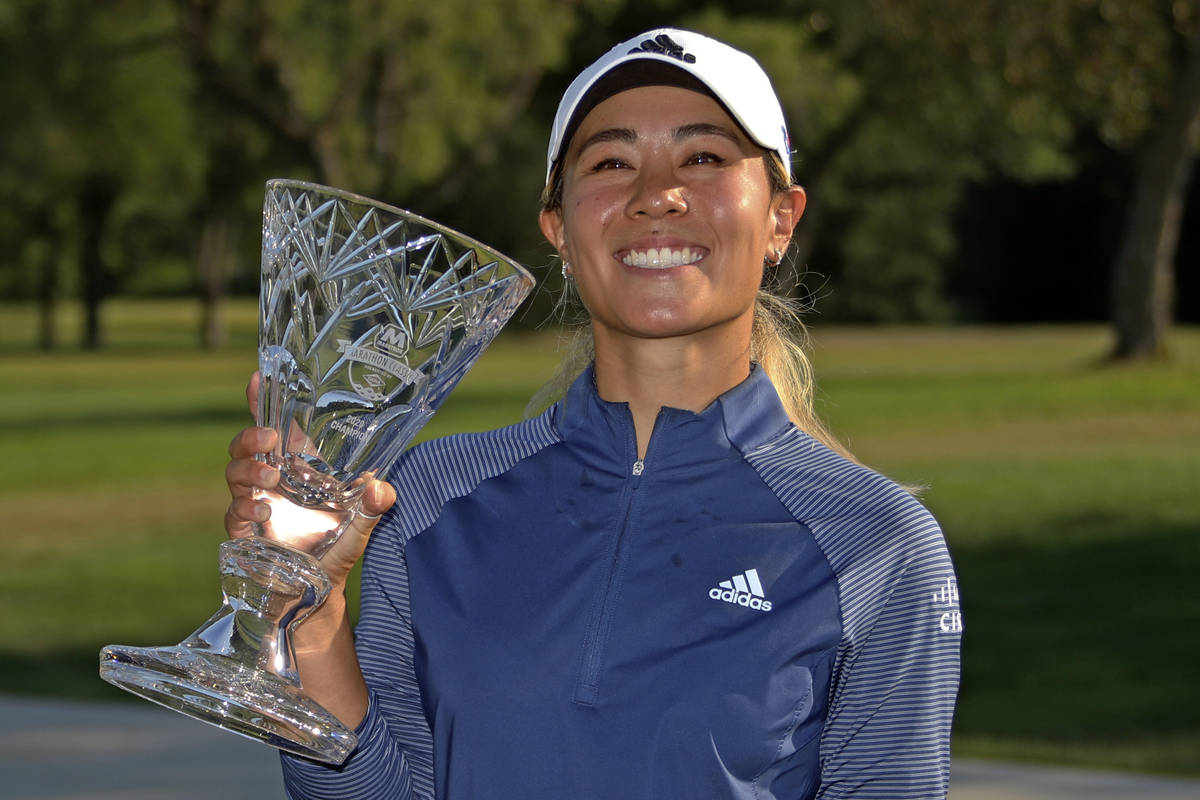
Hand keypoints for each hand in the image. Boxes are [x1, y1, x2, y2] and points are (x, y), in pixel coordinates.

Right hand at [223, 373, 395, 589]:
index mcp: (299, 468)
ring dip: (249, 468)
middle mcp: (274, 480)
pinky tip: (262, 511)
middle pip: (246, 445)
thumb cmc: (337, 548)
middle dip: (251, 435)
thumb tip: (383, 488)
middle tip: (269, 438)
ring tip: (271, 476)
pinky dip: (244, 507)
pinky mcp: (245, 531)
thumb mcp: (361, 526)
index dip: (263, 401)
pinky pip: (233, 511)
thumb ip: (373, 507)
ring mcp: (257, 503)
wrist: (318, 591)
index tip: (256, 377)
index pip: (278, 427)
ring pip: (235, 472)